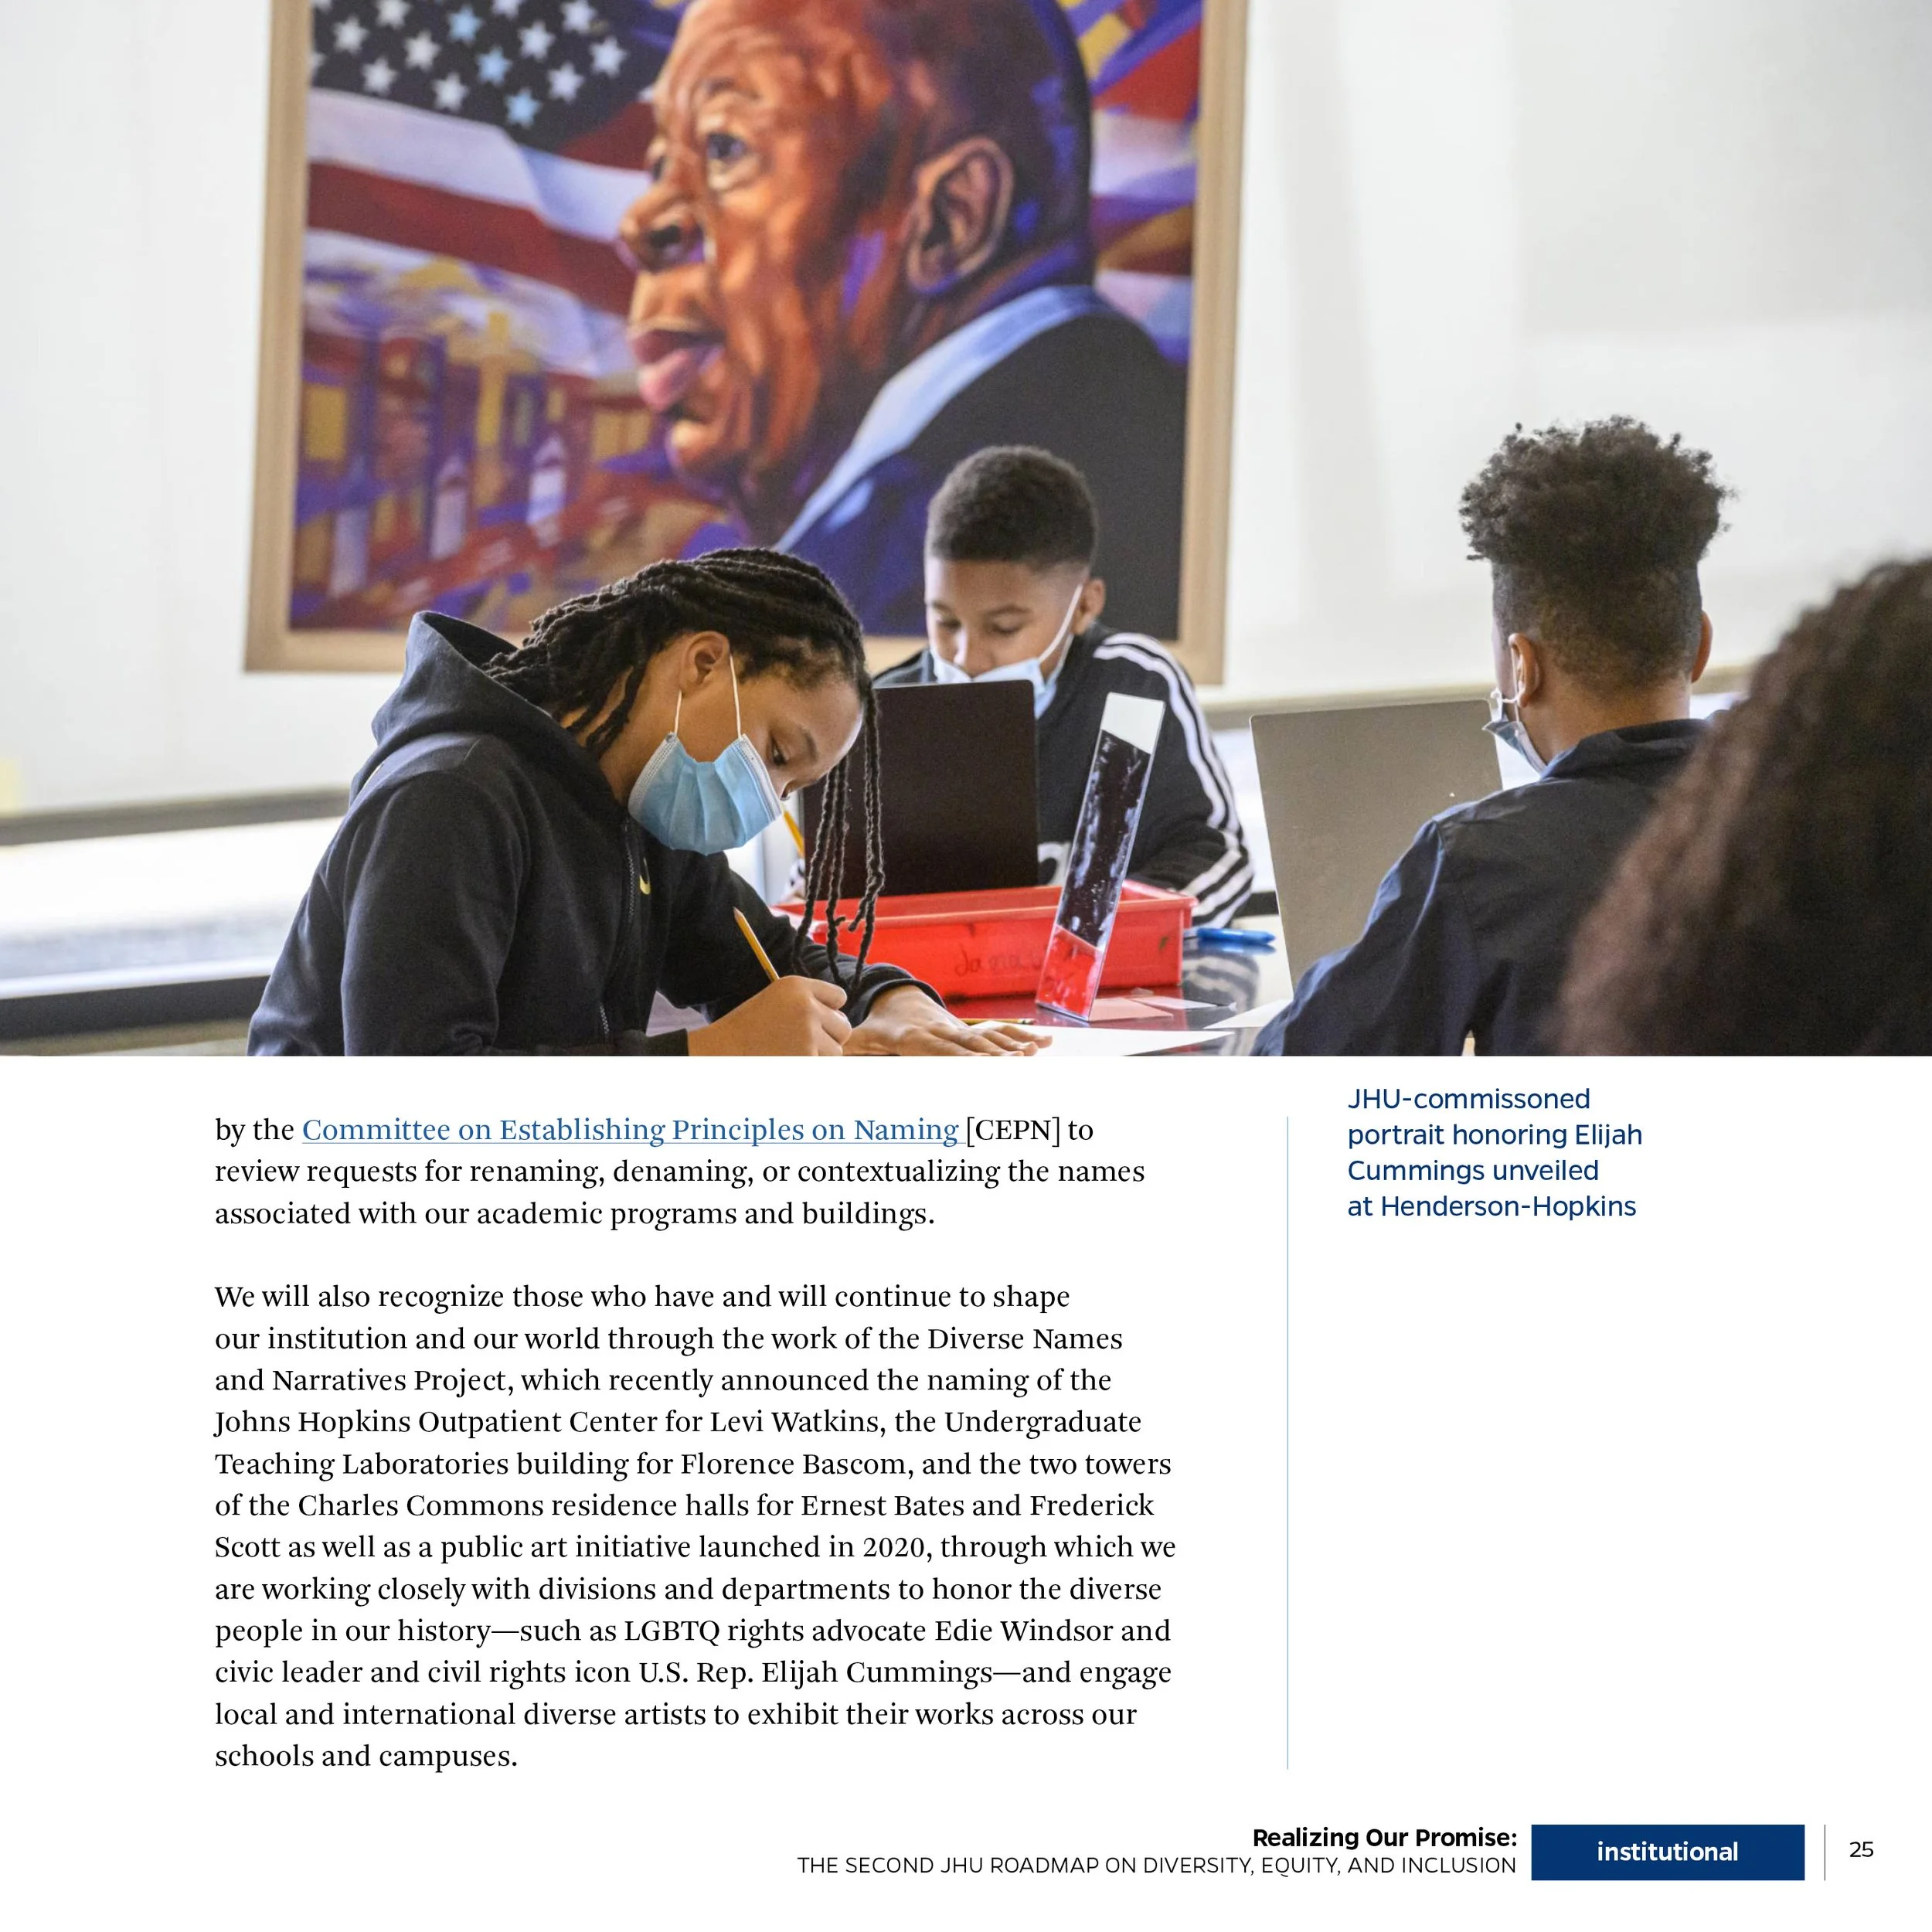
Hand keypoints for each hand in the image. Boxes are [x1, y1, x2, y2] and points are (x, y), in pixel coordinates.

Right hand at [687, 977, 849, 1055]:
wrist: (722, 1051)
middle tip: (804, 1042)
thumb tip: (842, 1020)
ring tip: (791, 1052)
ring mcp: (808, 1034)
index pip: (839, 997)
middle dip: (830, 1037)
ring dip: (820, 1055)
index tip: (814, 1020)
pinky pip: (822, 1066)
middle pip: (844, 1026)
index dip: (829, 1011)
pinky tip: (787, 1062)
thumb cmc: (748, 1028)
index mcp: (797, 986)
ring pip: (836, 1051)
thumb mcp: (777, 1000)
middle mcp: (806, 1006)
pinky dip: (809, 1068)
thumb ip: (809, 1003)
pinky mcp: (806, 1058)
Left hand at [843, 988, 1046, 1055]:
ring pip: (989, 1040)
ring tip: (1034, 1055)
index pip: (940, 1050)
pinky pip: (998, 1034)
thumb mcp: (861, 1035)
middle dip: (992, 1056)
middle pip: (970, 1046)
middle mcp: (941, 1031)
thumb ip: (852, 1047)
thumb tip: (838, 1053)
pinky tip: (1044, 1045)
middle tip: (1015, 1065)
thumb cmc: (877, 1025)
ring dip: (1011, 1048)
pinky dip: (1021, 1038)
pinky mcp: (969, 1031)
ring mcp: (958, 1030)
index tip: (978, 1066)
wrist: (896, 998)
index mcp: (915, 1037)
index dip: (959, 1059)